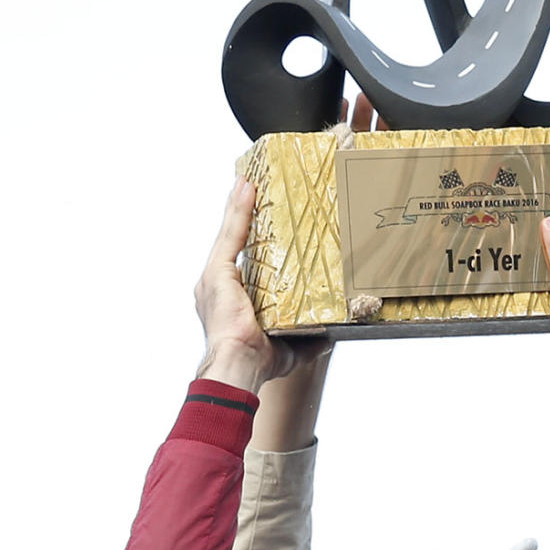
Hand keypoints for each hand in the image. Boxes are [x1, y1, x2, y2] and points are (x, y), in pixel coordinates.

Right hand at [194, 178, 297, 392]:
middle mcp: (220, 285)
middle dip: (246, 216)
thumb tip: (334, 333)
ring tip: (252, 181)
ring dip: (241, 205)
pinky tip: (247, 187)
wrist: (239, 368)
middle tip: (262, 191)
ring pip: (231, 232)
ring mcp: (216, 276)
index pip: (246, 262)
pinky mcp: (217, 271)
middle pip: (235, 241)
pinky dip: (239, 209)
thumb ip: (310, 335)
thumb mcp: (292, 348)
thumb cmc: (259, 362)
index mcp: (234, 300)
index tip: (268, 220)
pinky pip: (231, 233)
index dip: (255, 240)